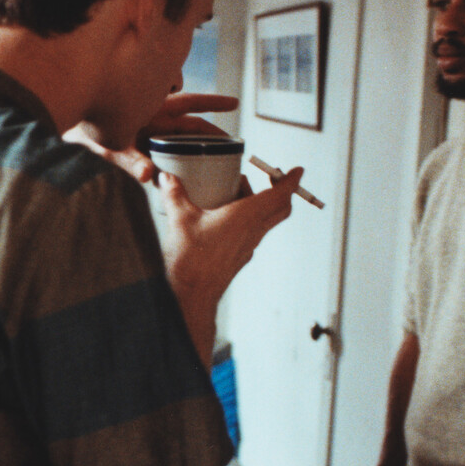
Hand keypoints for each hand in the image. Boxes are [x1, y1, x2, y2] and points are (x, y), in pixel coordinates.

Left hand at [67, 95, 243, 183]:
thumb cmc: (83, 132)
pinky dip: (171, 159)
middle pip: (189, 122)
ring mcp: (145, 129)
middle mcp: (151, 117)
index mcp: (152, 109)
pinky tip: (176, 173)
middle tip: (230, 146)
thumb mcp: (107, 147)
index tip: (234, 102)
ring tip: (209, 163)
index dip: (213, 103)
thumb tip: (148, 176)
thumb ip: (128, 161)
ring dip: (191, 148)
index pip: (190, 102)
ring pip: (177, 137)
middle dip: (210, 133)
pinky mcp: (137, 142)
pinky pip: (161, 149)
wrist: (62, 128)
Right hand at [155, 164, 301, 354]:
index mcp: (246, 217)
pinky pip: (253, 232)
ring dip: (262, 203)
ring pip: (267, 220)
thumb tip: (167, 177)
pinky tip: (226, 215)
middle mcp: (253, 231)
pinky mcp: (240, 256)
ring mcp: (249, 246)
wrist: (193, 295)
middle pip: (281, 209)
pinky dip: (249, 218)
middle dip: (282, 190)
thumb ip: (174, 194)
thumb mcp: (179, 220)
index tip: (297, 170)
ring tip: (238, 190)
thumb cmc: (191, 260)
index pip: (280, 196)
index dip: (291, 180)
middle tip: (272, 177)